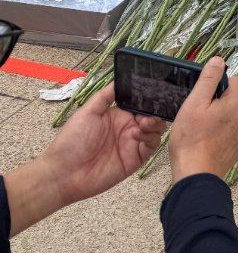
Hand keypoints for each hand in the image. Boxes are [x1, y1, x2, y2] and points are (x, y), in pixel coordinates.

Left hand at [40, 82, 165, 205]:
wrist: (65, 173)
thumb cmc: (71, 141)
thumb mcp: (86, 113)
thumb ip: (105, 96)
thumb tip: (120, 79)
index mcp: (118, 116)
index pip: (140, 104)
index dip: (148, 99)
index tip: (152, 94)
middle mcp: (127, 128)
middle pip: (152, 116)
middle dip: (155, 111)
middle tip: (149, 112)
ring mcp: (133, 143)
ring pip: (156, 129)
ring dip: (154, 123)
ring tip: (143, 123)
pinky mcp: (136, 159)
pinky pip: (152, 146)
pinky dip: (151, 138)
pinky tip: (138, 135)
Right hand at [168, 57, 237, 184]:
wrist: (197, 174)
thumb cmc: (192, 139)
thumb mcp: (195, 104)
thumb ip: (208, 80)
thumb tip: (219, 60)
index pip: (236, 80)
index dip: (219, 84)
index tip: (203, 95)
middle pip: (235, 97)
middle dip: (219, 100)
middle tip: (199, 112)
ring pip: (234, 113)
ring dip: (221, 115)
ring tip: (202, 127)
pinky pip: (233, 129)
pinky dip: (223, 130)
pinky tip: (207, 139)